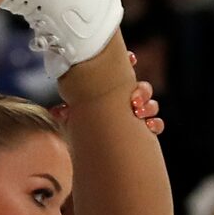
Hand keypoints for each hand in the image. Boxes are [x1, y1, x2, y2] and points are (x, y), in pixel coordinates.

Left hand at [49, 51, 164, 133]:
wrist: (90, 155)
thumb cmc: (80, 131)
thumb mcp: (71, 120)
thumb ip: (66, 113)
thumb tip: (57, 110)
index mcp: (109, 91)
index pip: (122, 71)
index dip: (129, 61)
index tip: (131, 59)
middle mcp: (125, 100)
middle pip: (141, 87)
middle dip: (141, 90)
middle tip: (133, 98)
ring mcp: (136, 115)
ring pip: (150, 104)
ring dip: (148, 105)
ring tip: (138, 111)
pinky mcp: (143, 131)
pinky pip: (156, 124)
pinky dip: (155, 124)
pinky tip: (148, 127)